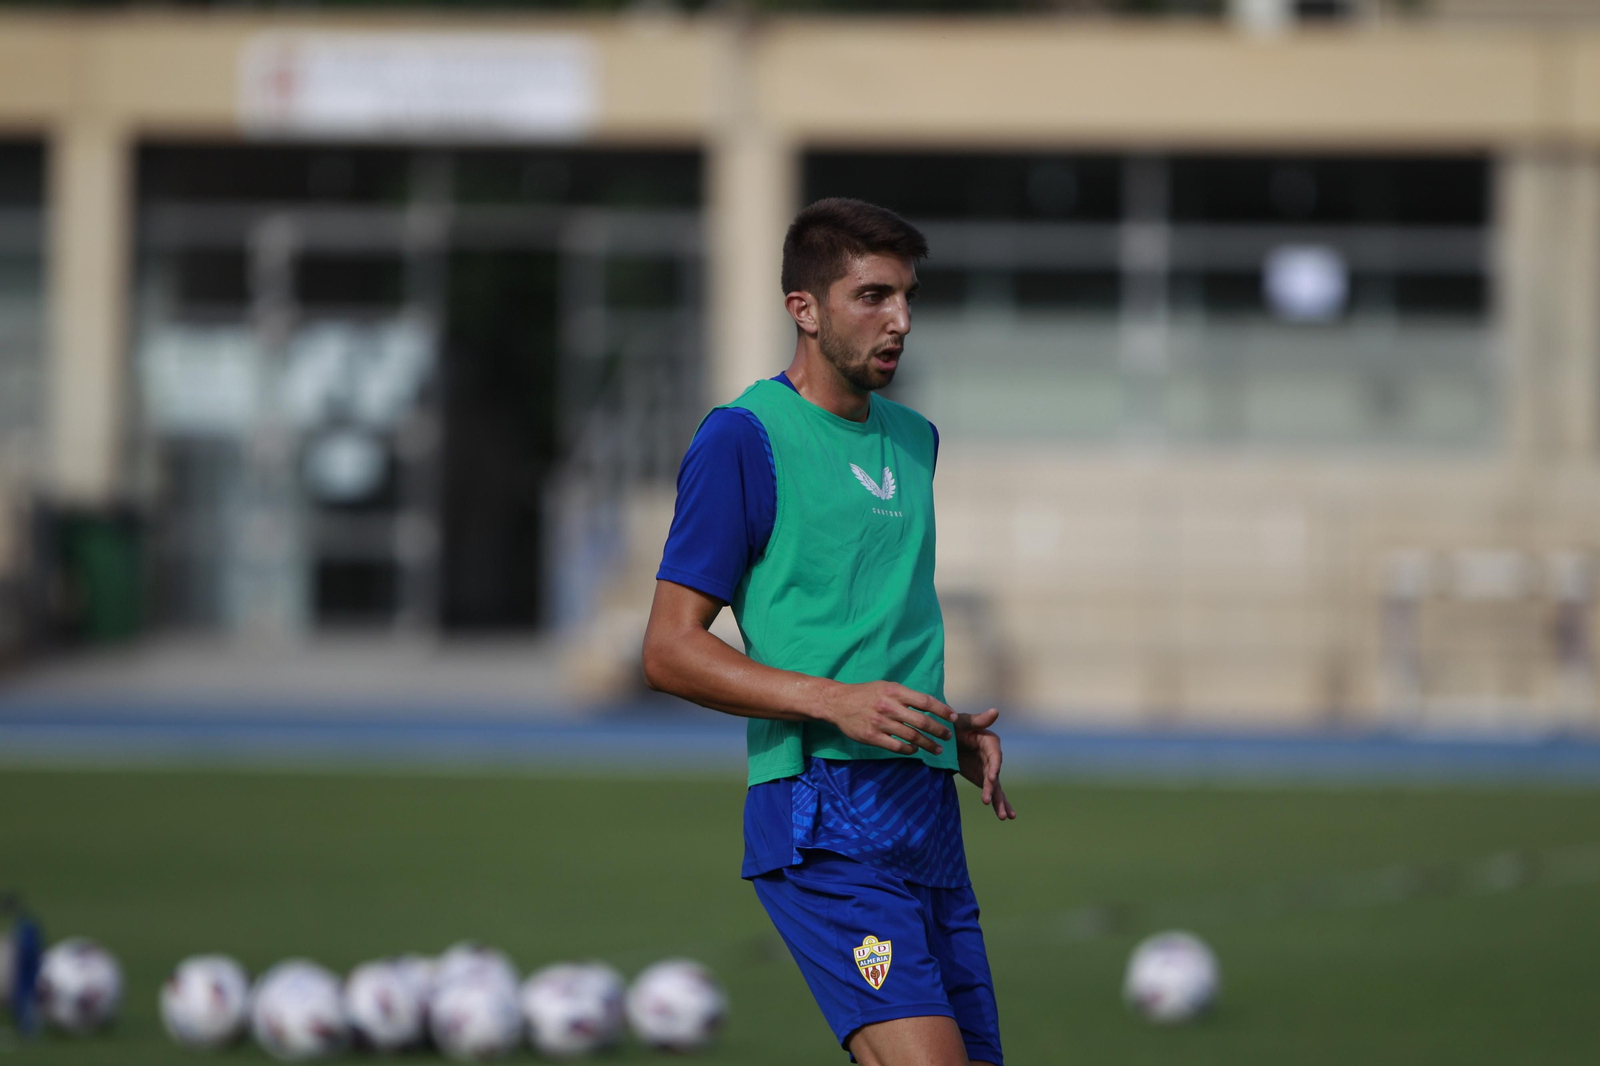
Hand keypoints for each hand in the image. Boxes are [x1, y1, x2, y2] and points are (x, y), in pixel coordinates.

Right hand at [816, 681, 955, 756]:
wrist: (837, 702)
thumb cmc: (865, 693)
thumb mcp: (886, 687)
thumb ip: (905, 695)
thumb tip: (928, 705)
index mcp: (895, 691)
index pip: (925, 701)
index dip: (942, 710)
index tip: (953, 718)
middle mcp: (889, 706)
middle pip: (922, 721)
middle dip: (939, 730)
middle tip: (948, 736)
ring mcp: (880, 722)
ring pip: (911, 736)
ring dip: (928, 744)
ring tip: (937, 749)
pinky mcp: (872, 736)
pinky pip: (896, 746)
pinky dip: (909, 750)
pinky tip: (915, 751)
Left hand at [956, 708, 1015, 820]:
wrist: (947, 736)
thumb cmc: (955, 724)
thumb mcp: (964, 721)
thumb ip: (979, 720)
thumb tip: (996, 711)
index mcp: (990, 742)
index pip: (995, 756)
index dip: (993, 767)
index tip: (991, 778)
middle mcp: (993, 757)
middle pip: (995, 774)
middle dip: (993, 788)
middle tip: (989, 800)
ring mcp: (989, 770)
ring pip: (996, 787)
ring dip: (998, 801)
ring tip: (1003, 817)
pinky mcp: (983, 779)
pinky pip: (991, 792)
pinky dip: (996, 803)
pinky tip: (1004, 816)